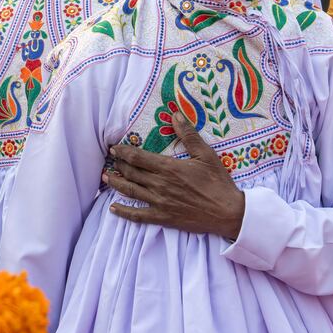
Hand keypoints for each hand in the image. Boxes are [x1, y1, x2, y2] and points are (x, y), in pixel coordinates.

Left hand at [104, 112, 246, 237]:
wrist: (227, 213)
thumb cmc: (218, 183)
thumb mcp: (206, 155)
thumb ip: (189, 135)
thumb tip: (175, 115)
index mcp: (168, 168)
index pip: (138, 157)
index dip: (123, 151)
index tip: (114, 147)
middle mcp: (159, 185)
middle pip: (131, 173)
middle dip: (118, 165)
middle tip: (109, 159)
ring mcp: (159, 202)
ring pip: (130, 191)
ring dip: (115, 183)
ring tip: (105, 177)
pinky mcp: (162, 217)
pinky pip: (138, 215)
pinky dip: (123, 211)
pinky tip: (113, 208)